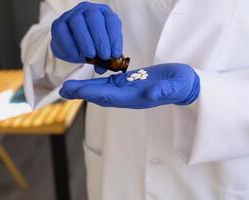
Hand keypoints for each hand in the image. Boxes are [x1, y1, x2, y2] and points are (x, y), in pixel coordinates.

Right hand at [50, 1, 122, 73]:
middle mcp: (88, 10)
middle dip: (101, 38)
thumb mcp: (102, 52)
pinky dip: (70, 44)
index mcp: (104, 14)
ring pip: (77, 22)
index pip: (111, 21)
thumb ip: (105, 59)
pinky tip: (76, 54)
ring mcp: (72, 14)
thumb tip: (102, 69)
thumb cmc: (93, 46)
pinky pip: (62, 30)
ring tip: (91, 56)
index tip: (116, 54)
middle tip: (105, 56)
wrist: (74, 47)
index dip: (114, 38)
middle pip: (94, 17)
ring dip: (85, 41)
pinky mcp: (58, 23)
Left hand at [59, 63, 199, 108]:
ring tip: (69, 86)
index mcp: (138, 97)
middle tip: (63, 90)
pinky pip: (110, 84)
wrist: (186, 86)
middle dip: (83, 93)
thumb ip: (164, 91)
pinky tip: (87, 79)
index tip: (76, 91)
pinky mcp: (131, 83)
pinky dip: (97, 83)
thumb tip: (151, 93)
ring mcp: (129, 90)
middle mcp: (130, 96)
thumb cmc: (181, 86)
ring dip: (86, 89)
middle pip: (102, 95)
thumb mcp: (176, 86)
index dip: (93, 93)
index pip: (111, 96)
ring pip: (104, 90)